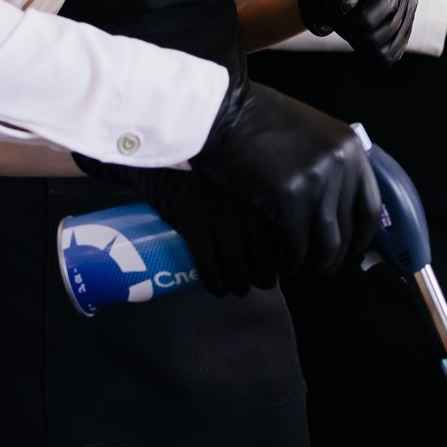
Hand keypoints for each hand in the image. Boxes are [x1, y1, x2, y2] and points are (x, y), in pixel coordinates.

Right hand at [72, 156, 278, 295]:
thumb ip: (256, 196)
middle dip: (262, 277)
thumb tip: (270, 228)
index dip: (279, 259)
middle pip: (262, 256)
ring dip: (239, 285)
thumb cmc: (204, 170)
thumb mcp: (239, 178)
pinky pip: (209, 263)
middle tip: (256, 282)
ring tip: (235, 289)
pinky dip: (215, 282)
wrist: (166, 157)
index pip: (280, 237)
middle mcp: (244, 206)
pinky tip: (217, 289)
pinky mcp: (194, 222)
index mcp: (259, 194)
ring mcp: (220, 214)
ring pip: (237, 265)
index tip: (274, 266)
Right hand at [189, 77, 380, 276]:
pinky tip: (278, 261)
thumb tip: (342, 207)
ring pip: (326, 246)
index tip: (344, 254)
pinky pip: (296, 246)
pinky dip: (289, 261)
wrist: (220, 113)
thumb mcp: (311, 132)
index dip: (358, 240)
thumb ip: (331, 164)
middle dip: (331, 258)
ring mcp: (316, 179)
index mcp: (351, 149)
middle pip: (349, 233)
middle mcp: (341, 163)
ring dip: (311, 265)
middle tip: (314, 267)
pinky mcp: (288, 196)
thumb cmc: (258, 122)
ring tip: (295, 266)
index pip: (370, 210)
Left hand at [291, 0, 417, 64]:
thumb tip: (348, 7)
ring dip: (357, 43)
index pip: (366, 21)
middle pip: (374, 40)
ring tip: (346, 24)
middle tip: (333, 15)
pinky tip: (356, 33)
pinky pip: (389, 56)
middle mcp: (407, 3)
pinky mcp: (403, 32)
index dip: (340, 21)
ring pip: (383, 54)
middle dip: (346, 31)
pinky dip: (369, 51)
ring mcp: (408, 19)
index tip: (327, 6)